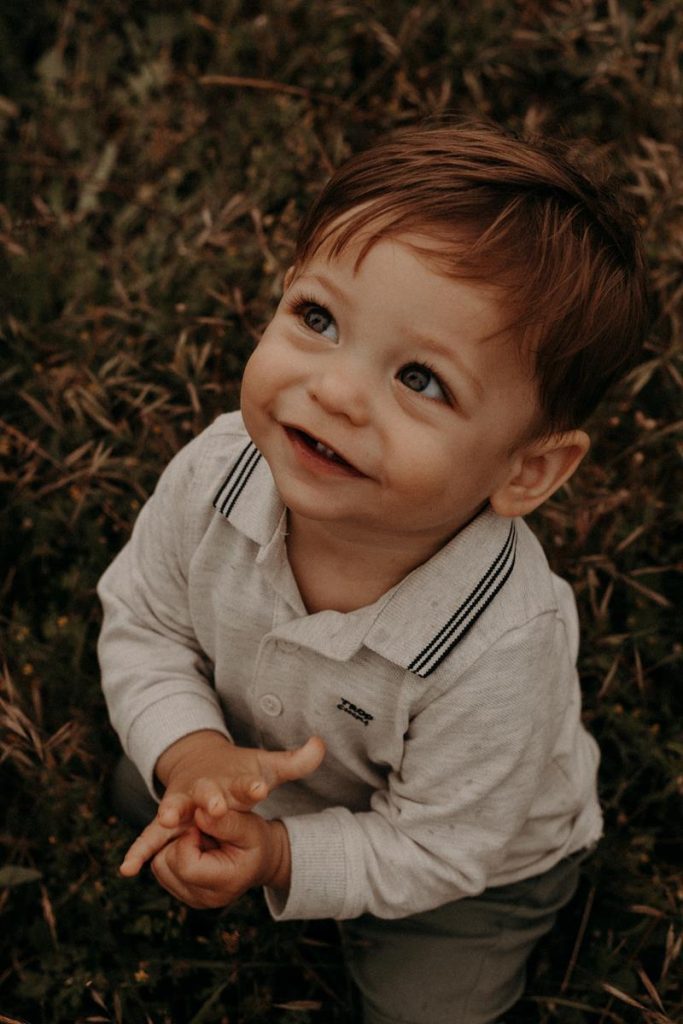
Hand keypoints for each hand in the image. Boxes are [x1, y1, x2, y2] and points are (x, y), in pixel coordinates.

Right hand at [120, 731, 323, 875]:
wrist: (198, 763)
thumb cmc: (238, 772)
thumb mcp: (267, 766)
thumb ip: (295, 762)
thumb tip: (321, 744)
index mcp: (232, 781)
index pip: (245, 783)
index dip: (252, 786)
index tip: (259, 789)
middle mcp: (205, 789)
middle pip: (207, 793)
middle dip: (210, 799)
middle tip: (213, 808)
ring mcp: (182, 802)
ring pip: (175, 809)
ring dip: (169, 815)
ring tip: (165, 821)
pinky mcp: (166, 818)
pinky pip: (150, 836)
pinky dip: (139, 850)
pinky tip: (127, 869)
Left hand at [147, 807, 290, 909]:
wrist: (262, 860)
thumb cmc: (256, 841)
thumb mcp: (249, 826)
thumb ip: (224, 821)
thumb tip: (198, 814)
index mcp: (224, 883)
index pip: (185, 864)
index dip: (187, 839)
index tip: (202, 824)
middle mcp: (205, 898)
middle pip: (166, 864)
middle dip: (180, 840)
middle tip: (203, 832)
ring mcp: (193, 900)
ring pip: (159, 867)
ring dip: (174, 846)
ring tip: (200, 840)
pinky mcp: (184, 895)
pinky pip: (161, 870)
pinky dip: (172, 854)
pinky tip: (194, 849)